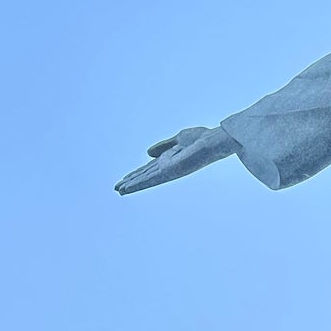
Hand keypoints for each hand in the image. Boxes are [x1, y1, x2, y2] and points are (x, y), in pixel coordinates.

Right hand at [114, 124, 236, 193]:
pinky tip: (128, 188)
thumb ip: (164, 146)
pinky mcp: (168, 172)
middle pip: (146, 175)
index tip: (125, 178)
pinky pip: (150, 179)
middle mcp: (167, 167)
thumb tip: (148, 154)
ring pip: (146, 179)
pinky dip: (138, 184)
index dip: (137, 173)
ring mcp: (167, 170)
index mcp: (169, 159)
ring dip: (132, 185)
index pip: (149, 168)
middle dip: (132, 181)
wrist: (212, 142)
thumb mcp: (179, 139)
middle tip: (117, 189)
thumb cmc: (202, 139)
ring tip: (118, 191)